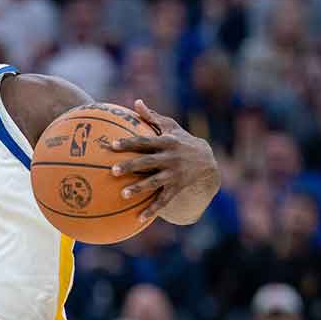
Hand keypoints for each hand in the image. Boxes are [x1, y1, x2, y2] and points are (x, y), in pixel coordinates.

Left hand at [108, 99, 220, 226]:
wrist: (207, 160)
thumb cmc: (182, 140)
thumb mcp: (170, 126)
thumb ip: (152, 116)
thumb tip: (136, 102)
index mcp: (166, 142)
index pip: (144, 141)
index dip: (129, 143)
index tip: (113, 145)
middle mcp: (170, 158)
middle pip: (147, 162)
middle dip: (131, 166)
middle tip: (113, 171)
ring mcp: (174, 174)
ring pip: (155, 182)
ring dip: (140, 189)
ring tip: (124, 194)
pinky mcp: (177, 188)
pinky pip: (164, 200)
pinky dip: (152, 209)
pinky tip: (139, 218)